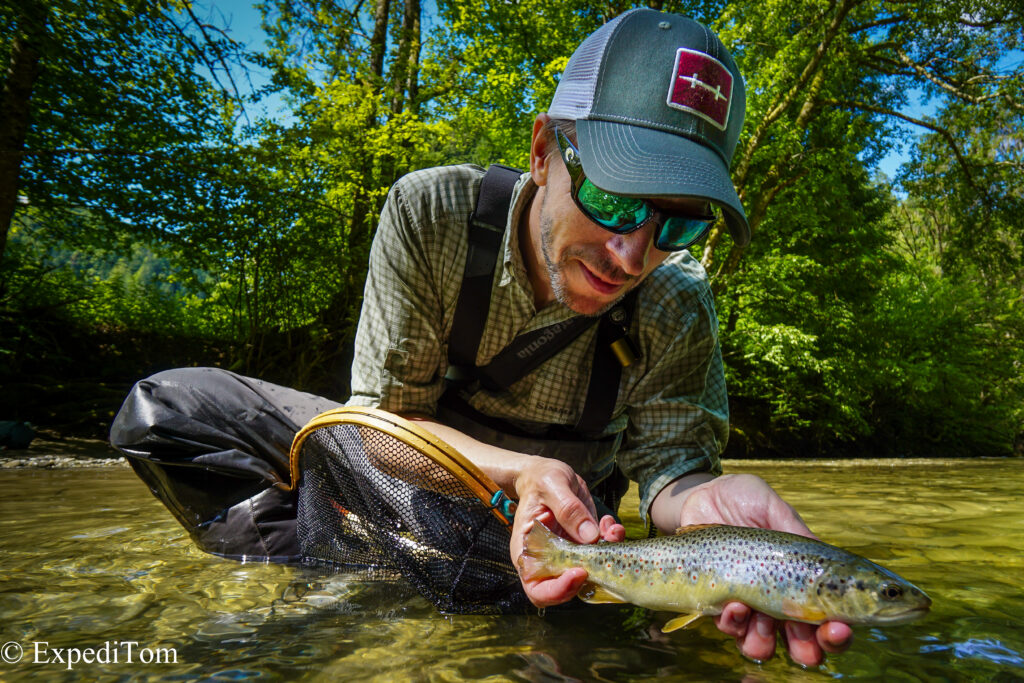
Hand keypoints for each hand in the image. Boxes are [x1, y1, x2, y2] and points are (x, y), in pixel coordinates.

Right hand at [510, 457, 624, 606]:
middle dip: (590, 575)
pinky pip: (601, 554)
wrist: (547, 473)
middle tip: (603, 555)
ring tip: (611, 531)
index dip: (558, 590)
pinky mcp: (584, 545)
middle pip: (566, 589)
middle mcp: (547, 559)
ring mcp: (567, 555)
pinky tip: (609, 523)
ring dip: (606, 557)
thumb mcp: (552, 486)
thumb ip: (568, 509)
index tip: (579, 572)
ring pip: (590, 572)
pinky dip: (611, 542)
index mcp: (527, 551)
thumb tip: (590, 535)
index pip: (537, 589)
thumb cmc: (540, 479)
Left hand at [677, 473, 853, 665]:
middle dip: (808, 650)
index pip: (830, 617)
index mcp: (801, 579)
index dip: (838, 632)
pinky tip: (734, 605)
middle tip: (805, 643)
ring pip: (763, 645)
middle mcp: (778, 600)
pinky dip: (734, 624)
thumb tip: (821, 553)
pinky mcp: (719, 603)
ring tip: (762, 620)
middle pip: (803, 643)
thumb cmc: (742, 499)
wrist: (700, 496)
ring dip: (765, 641)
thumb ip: (794, 528)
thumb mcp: (771, 506)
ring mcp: (749, 605)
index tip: (838, 628)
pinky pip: (730, 628)